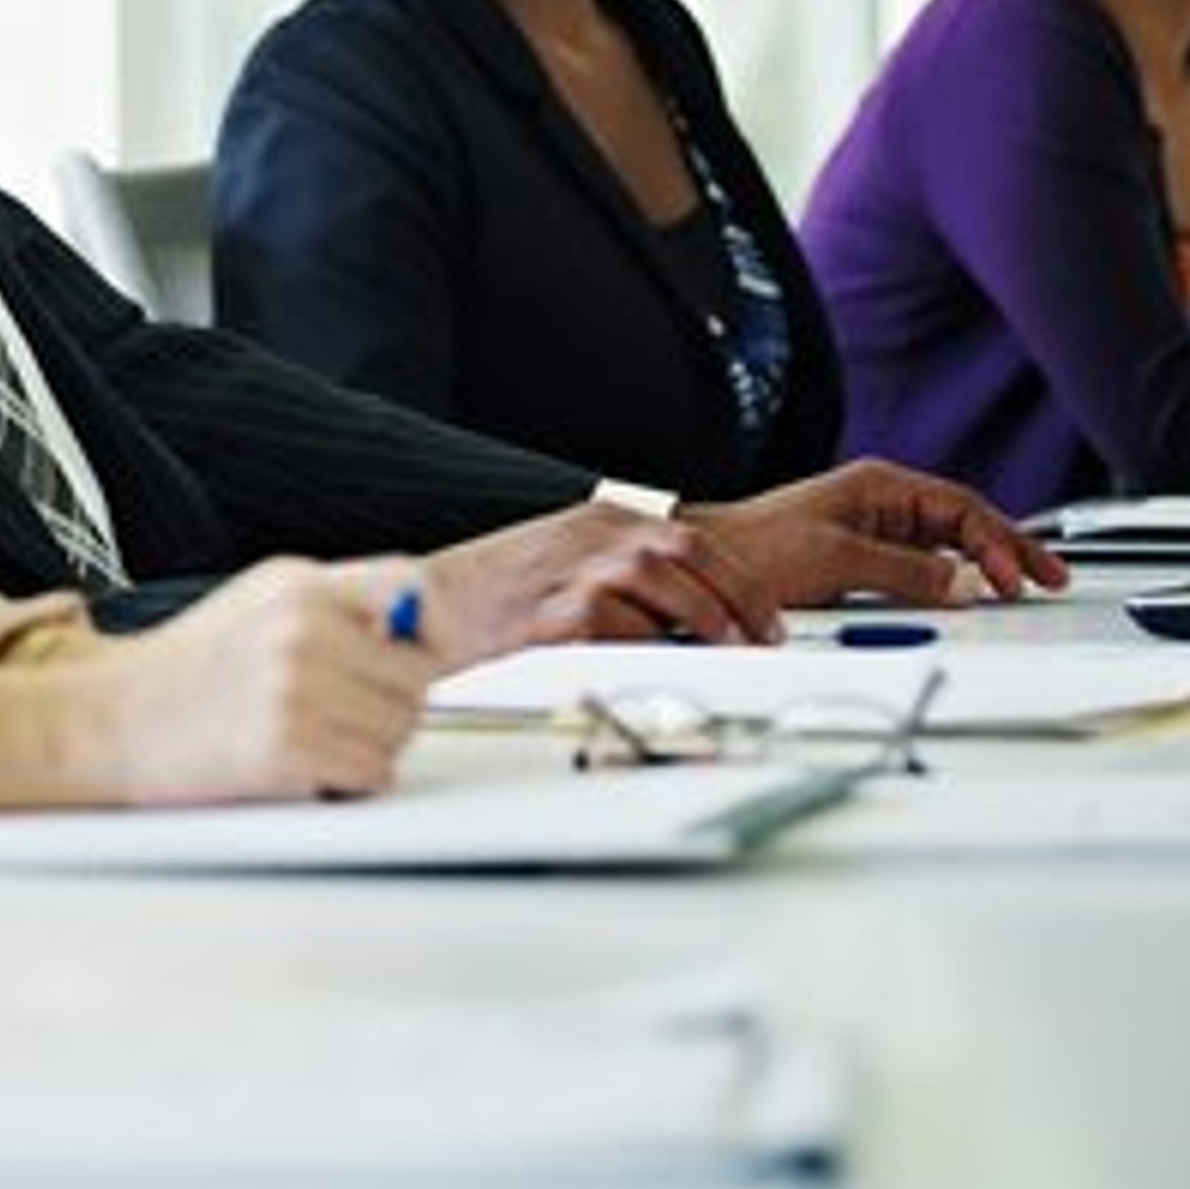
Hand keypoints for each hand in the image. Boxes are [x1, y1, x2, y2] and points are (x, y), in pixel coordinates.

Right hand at [55, 557, 433, 803]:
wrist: (108, 724)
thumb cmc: (180, 675)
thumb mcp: (254, 608)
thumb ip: (333, 610)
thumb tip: (414, 634)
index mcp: (298, 585)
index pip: (411, 588)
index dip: (433, 628)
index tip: (426, 653)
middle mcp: (304, 627)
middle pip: (416, 676)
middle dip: (390, 706)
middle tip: (341, 719)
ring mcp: (298, 685)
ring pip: (399, 729)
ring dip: (368, 748)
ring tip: (308, 742)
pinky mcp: (291, 744)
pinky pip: (371, 772)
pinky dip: (348, 782)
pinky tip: (302, 769)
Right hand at [416, 501, 784, 660]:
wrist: (428, 610)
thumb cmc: (489, 594)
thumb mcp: (560, 556)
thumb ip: (617, 569)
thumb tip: (681, 610)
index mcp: (598, 520)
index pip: (692, 540)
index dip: (739, 581)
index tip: (761, 616)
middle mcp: (595, 540)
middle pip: (692, 561)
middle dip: (738, 605)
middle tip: (757, 641)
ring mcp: (580, 574)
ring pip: (672, 594)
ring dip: (706, 628)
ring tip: (723, 657)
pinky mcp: (564, 617)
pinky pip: (632, 635)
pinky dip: (656, 652)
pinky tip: (666, 667)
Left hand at [680, 459, 1065, 609]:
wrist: (709, 563)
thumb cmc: (757, 547)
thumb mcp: (838, 559)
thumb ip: (905, 571)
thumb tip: (964, 585)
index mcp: (881, 486)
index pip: (961, 508)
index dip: (997, 542)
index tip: (1017, 577)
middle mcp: (882, 502)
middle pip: (965, 523)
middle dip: (1010, 548)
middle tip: (1051, 577)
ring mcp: (875, 529)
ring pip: (948, 544)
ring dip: (987, 564)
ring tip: (1024, 587)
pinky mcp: (864, 556)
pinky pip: (926, 565)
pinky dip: (955, 579)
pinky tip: (973, 595)